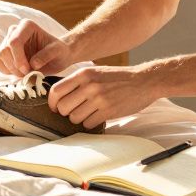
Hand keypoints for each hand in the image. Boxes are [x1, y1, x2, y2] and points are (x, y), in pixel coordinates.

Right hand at [0, 19, 76, 76]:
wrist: (57, 56)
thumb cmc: (59, 52)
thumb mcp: (58, 52)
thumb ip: (47, 55)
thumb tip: (33, 63)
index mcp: (27, 26)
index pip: (14, 42)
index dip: (18, 59)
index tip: (28, 71)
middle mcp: (14, 30)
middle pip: (5, 50)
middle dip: (15, 66)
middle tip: (29, 74)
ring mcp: (7, 40)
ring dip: (11, 69)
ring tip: (26, 73)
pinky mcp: (4, 51)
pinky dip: (6, 70)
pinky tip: (18, 72)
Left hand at [47, 65, 162, 129]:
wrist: (143, 81)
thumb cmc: (117, 77)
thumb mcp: (95, 71)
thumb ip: (78, 81)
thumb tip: (58, 96)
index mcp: (83, 74)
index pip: (56, 91)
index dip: (52, 102)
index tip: (55, 107)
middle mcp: (89, 85)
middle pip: (63, 107)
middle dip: (65, 113)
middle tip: (73, 111)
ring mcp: (99, 99)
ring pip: (74, 118)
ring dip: (78, 119)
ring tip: (87, 113)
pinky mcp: (108, 111)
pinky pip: (88, 123)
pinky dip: (89, 123)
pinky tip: (96, 116)